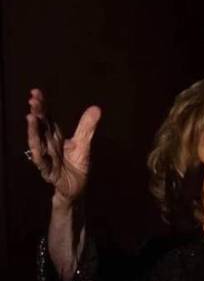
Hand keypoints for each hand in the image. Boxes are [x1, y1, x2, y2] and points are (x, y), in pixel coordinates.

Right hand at [26, 89, 100, 206]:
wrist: (76, 188)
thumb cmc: (76, 165)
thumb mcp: (83, 144)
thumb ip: (87, 127)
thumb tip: (96, 108)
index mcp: (55, 136)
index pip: (46, 118)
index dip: (42, 106)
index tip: (36, 92)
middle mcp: (48, 144)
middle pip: (41, 127)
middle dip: (36, 114)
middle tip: (33, 100)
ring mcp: (46, 157)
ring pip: (37, 142)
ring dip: (33, 130)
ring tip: (30, 116)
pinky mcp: (48, 171)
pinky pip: (41, 162)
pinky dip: (38, 154)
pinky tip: (34, 145)